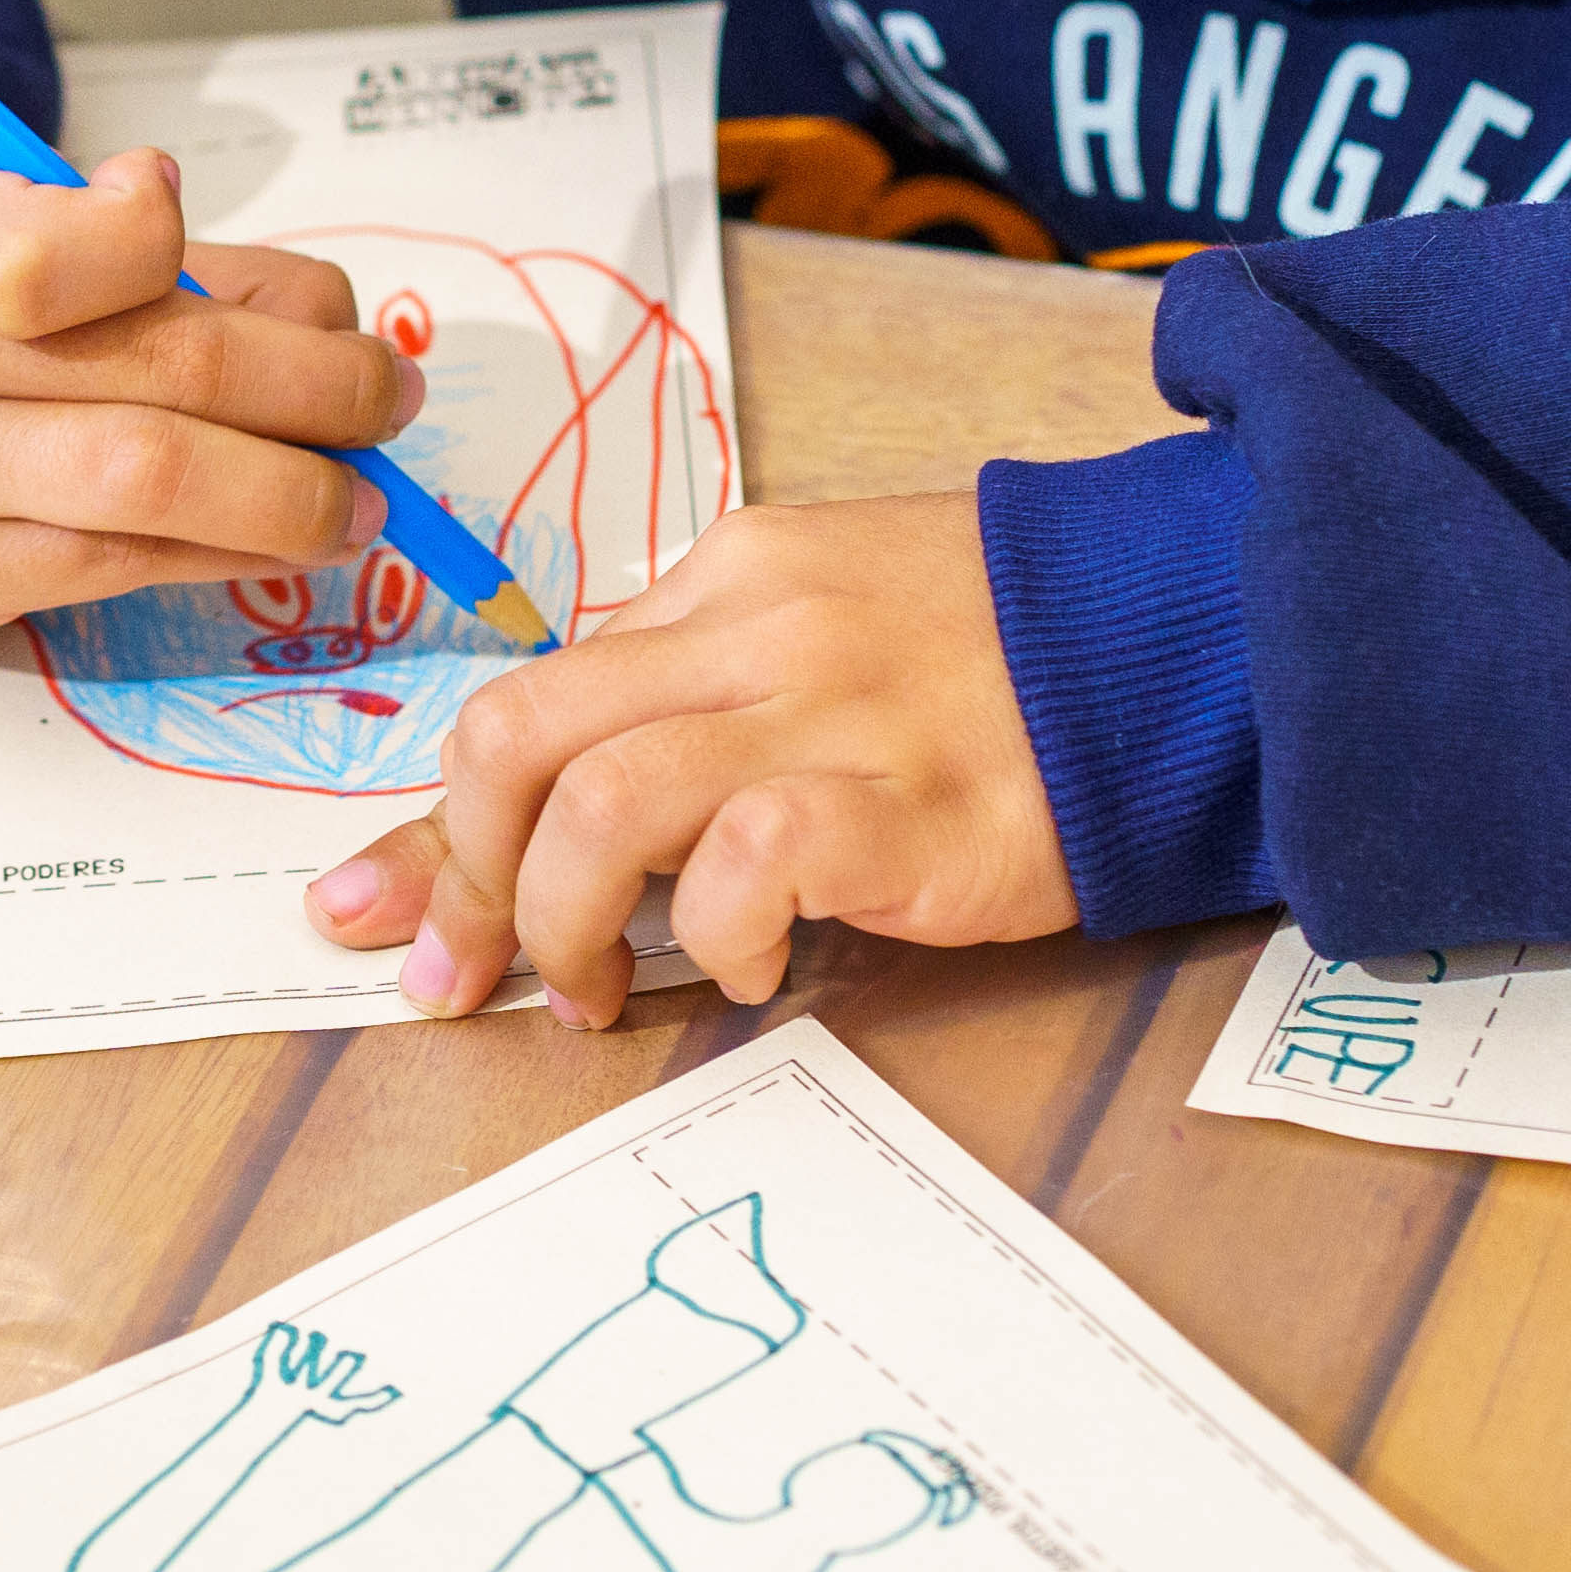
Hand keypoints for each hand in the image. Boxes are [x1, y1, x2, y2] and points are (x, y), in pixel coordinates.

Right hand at [0, 138, 421, 642]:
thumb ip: (129, 239)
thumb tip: (314, 312)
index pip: (46, 247)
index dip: (148, 237)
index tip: (192, 229)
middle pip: (162, 382)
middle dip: (318, 392)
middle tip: (387, 394)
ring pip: (152, 498)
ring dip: (296, 498)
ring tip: (363, 491)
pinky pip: (116, 575)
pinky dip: (224, 554)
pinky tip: (275, 534)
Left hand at [305, 490, 1077, 1025]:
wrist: (1195, 634)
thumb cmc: (1015, 655)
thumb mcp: (838, 623)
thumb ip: (713, 689)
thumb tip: (577, 807)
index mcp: (730, 581)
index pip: (532, 695)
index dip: (436, 823)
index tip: (375, 908)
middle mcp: (759, 628)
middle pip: (519, 738)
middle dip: (459, 874)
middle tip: (466, 975)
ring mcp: (832, 710)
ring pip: (599, 802)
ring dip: (560, 922)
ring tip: (597, 990)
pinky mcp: (909, 802)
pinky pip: (750, 859)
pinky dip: (722, 931)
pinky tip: (754, 967)